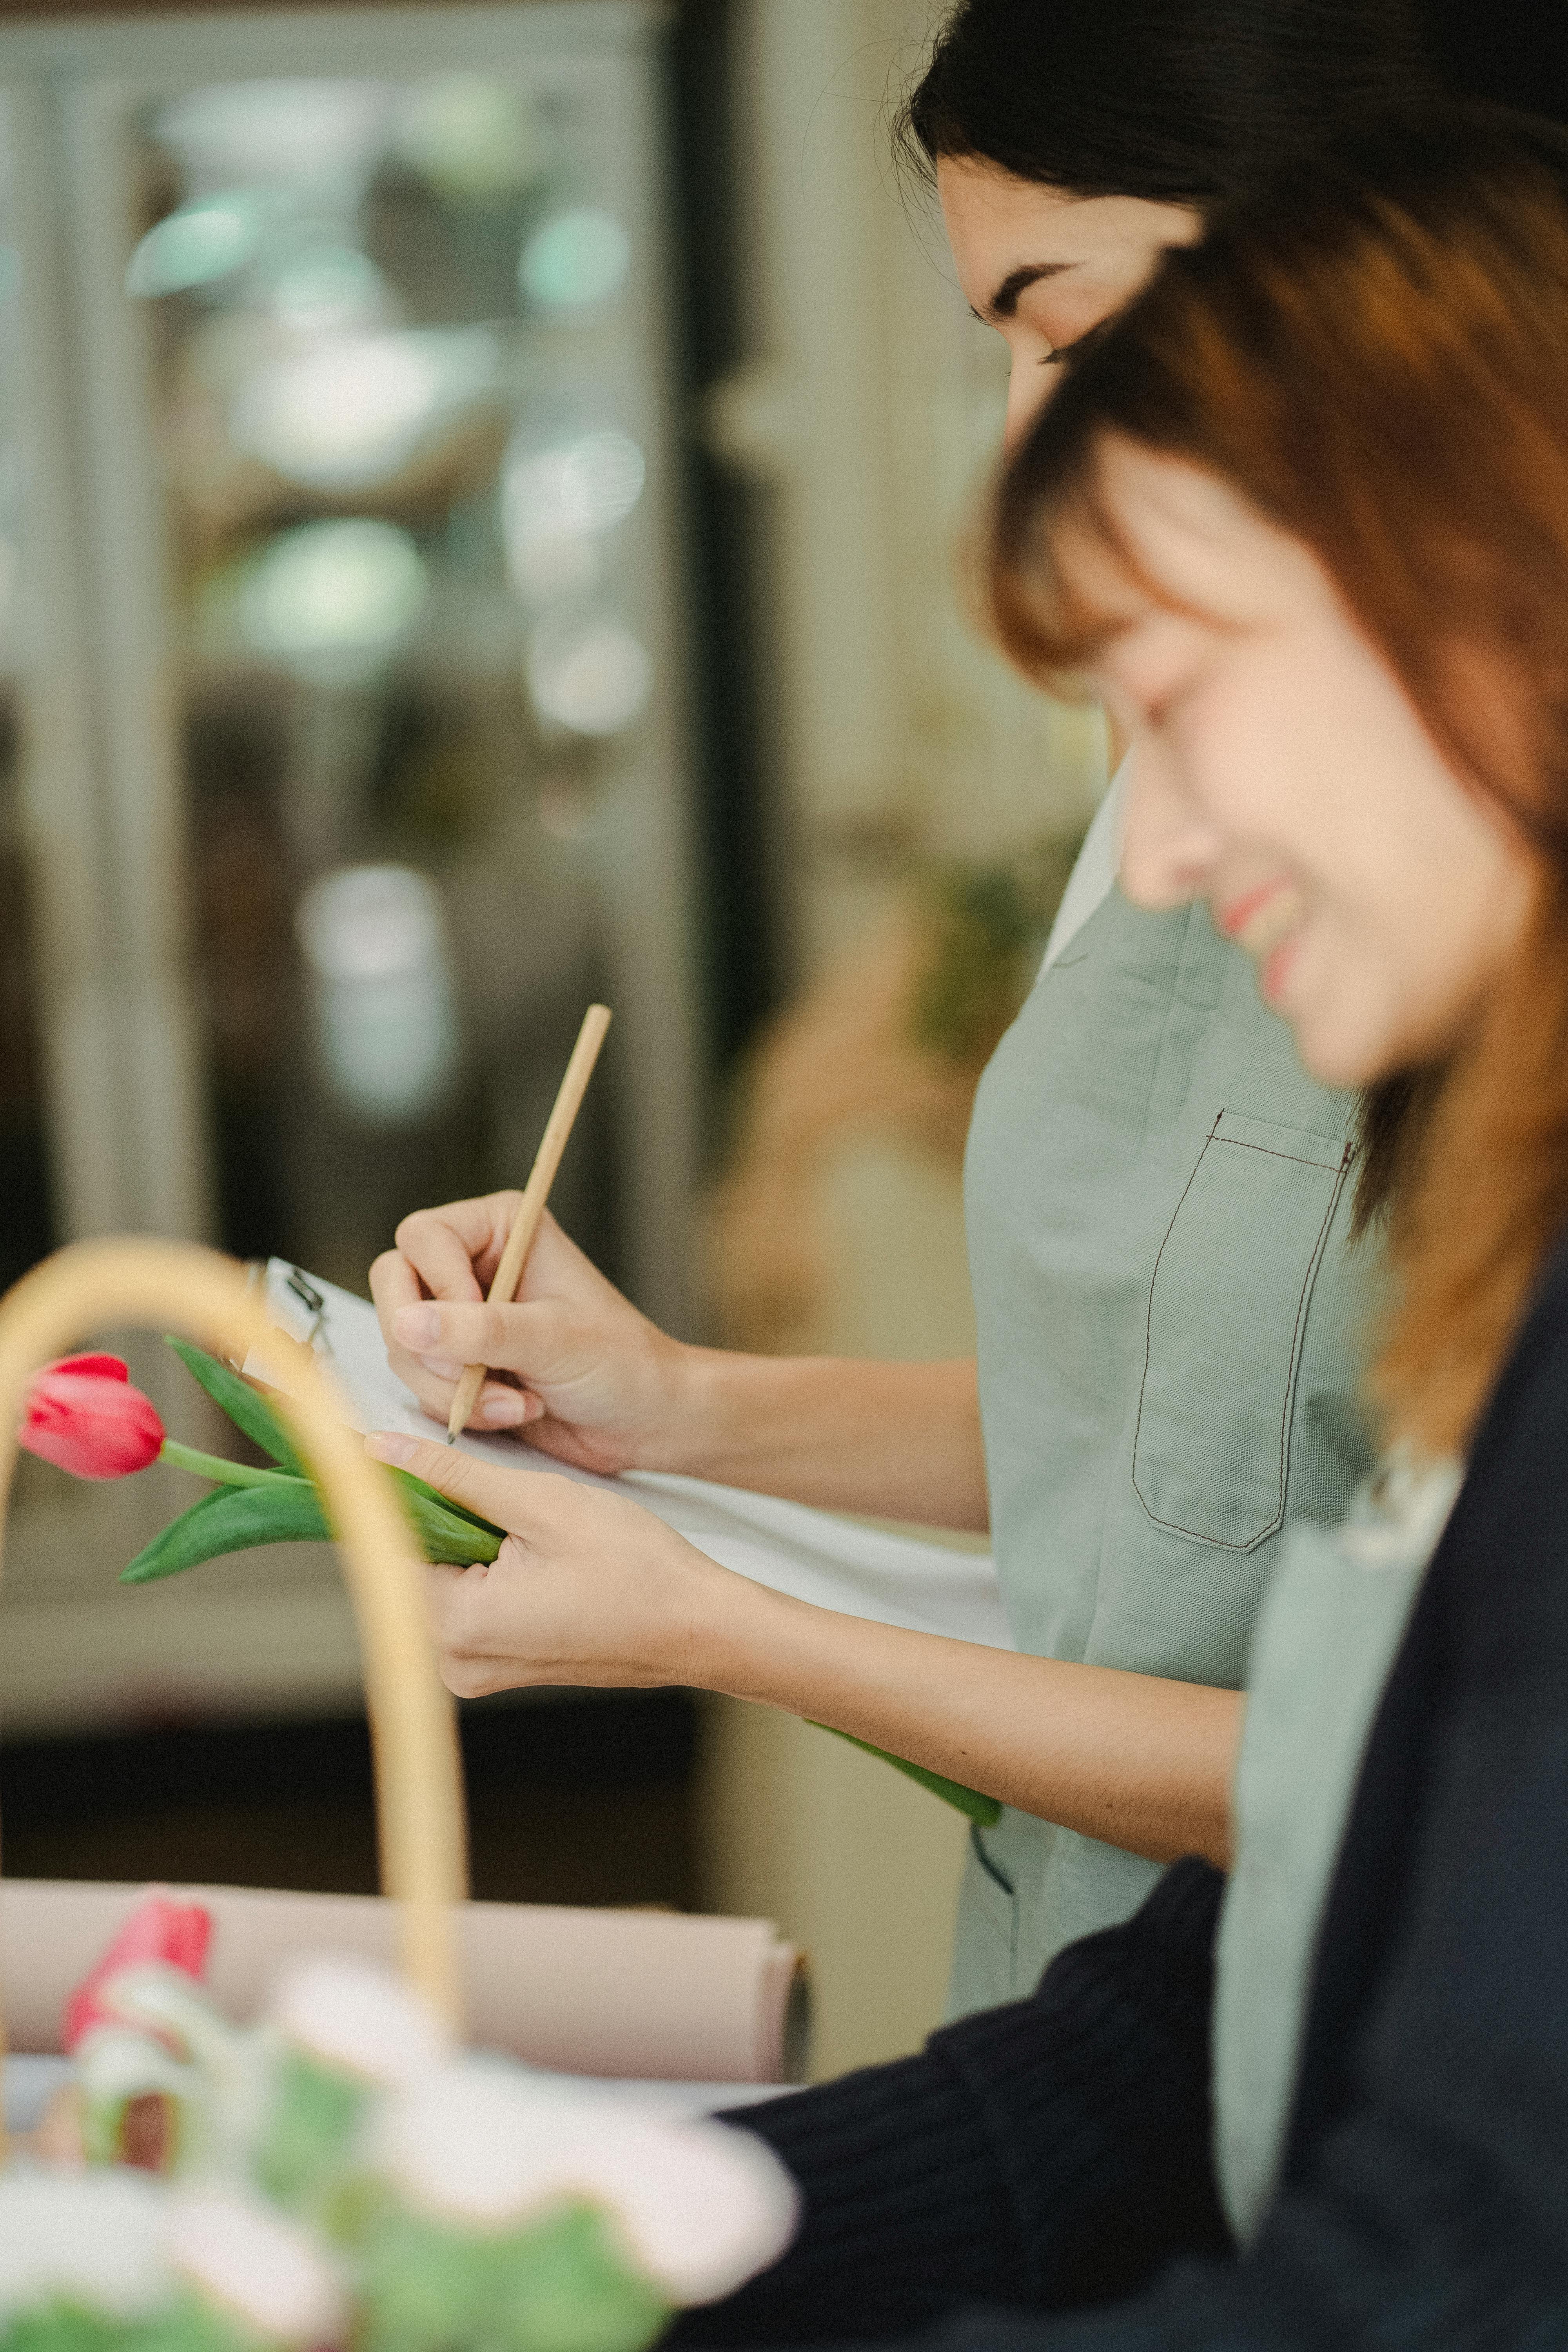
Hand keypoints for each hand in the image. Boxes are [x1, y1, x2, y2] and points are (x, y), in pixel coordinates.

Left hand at [365, 1432, 744, 1695]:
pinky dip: (489, 1570)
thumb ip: (455, 1477)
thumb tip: (382, 1453)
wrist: (701, 1628)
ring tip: (532, 1527)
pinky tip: (536, 1554)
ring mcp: (477, 1670)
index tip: (409, 1460)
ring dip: (470, 1542)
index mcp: (458, 1624)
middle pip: (414, 1565)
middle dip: (446, 1519)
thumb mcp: (544, 1504)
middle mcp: (455, 1661)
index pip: (387, 1547)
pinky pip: (470, 1605)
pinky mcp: (500, 1667)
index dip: (400, 1495)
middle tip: (506, 1495)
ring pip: (443, 1581)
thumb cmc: (639, 1571)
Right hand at [369, 1197, 688, 1473]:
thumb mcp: (556, 1340)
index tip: (478, 1332)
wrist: (642, 1419)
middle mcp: (470, 1263)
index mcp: (500, 1227)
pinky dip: (458, 1407)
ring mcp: (457, 1315)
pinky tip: (514, 1411)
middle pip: (395, 1287)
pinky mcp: (454, 1361)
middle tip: (478, 1380)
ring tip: (519, 1402)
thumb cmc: (621, 1362)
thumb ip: (484, 1330)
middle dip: (433, 1348)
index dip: (439, 1288)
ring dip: (453, 1388)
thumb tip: (408, 1324)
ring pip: (402, 1343)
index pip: (423, 1239)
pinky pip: (418, 1382)